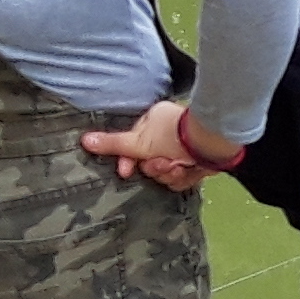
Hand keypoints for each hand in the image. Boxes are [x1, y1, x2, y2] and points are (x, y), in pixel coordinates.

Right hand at [82, 96, 214, 190]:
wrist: (213, 144)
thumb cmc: (175, 135)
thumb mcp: (139, 142)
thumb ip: (113, 144)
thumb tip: (85, 140)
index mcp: (153, 121)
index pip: (132, 144)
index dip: (127, 160)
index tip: (126, 171)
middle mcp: (167, 134)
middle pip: (148, 162)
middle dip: (155, 168)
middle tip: (163, 165)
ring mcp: (183, 148)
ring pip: (165, 172)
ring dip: (169, 172)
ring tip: (178, 165)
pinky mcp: (197, 162)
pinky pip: (181, 177)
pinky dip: (184, 176)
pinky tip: (189, 169)